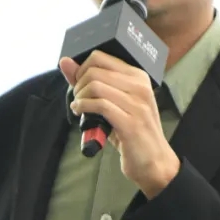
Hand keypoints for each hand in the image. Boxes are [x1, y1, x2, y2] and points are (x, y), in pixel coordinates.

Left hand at [59, 51, 179, 197]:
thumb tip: (65, 62)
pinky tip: (81, 113)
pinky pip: (99, 105)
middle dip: (79, 84)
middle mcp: (140, 86)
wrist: (154, 163)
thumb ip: (89, 81)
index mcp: (138, 76)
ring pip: (96, 86)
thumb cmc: (132, 132)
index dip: (82, 69)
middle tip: (78, 98)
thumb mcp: (113, 102)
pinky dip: (83, 107)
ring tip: (80, 107)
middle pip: (95, 70)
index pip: (101, 57)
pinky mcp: (131, 123)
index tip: (79, 84)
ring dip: (80, 97)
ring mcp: (137, 104)